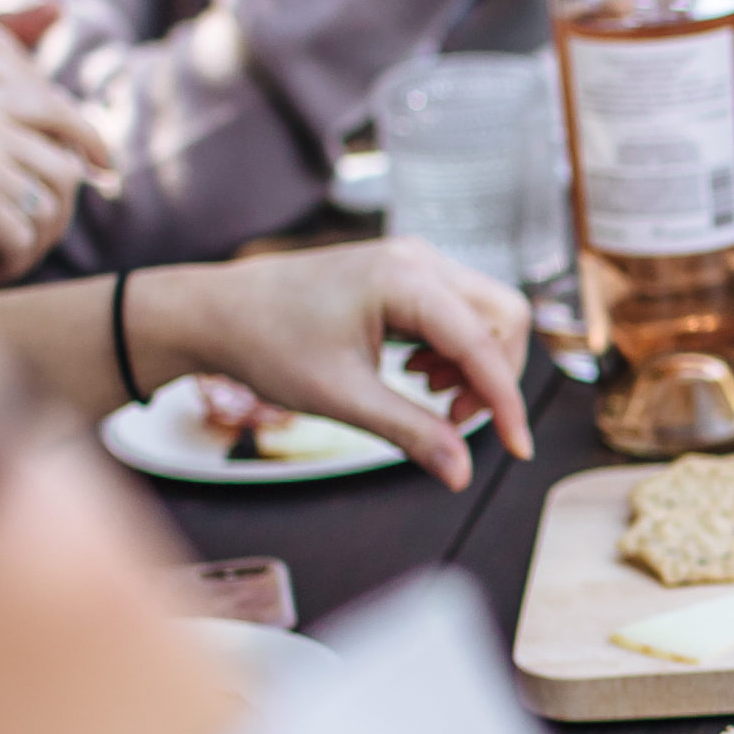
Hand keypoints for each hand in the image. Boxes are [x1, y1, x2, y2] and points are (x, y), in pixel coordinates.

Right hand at [0, 77, 110, 283]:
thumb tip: (86, 164)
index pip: (47, 105)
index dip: (88, 138)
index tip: (108, 172)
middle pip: (63, 169)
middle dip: (60, 219)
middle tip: (31, 250)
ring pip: (49, 207)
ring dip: (34, 249)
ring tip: (4, 265)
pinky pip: (24, 234)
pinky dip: (13, 263)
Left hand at [129, 239, 534, 490]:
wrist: (215, 312)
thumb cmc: (268, 344)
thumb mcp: (343, 398)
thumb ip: (412, 433)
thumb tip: (462, 474)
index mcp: (404, 280)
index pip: (483, 344)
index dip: (506, 402)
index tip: (517, 449)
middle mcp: (419, 259)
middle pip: (503, 318)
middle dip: (494, 376)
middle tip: (455, 419)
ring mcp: (414, 262)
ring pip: (485, 315)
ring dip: (474, 365)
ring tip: (430, 398)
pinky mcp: (406, 274)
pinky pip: (460, 312)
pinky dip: (454, 352)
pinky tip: (418, 375)